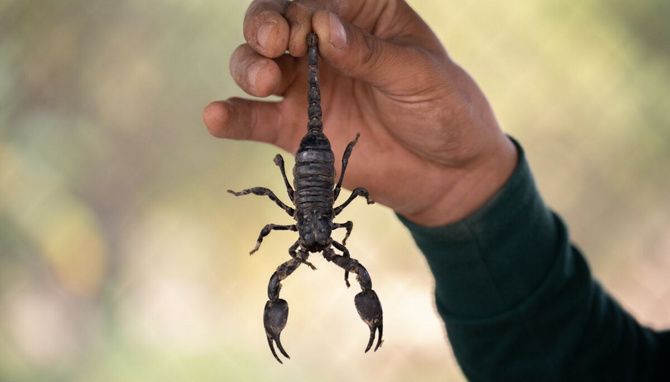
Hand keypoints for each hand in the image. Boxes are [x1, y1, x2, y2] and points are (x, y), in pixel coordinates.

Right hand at [203, 0, 516, 225]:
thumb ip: (368, 52)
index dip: (299, 10)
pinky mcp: (297, 129)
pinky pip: (256, 119)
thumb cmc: (443, 109)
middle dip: (264, 27)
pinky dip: (233, 117)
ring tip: (262, 79)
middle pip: (274, 23)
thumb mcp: (417, 74)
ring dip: (248, 66)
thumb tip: (322, 28)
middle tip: (273, 44)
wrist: (449, 173)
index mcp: (359, 15)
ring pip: (256, 65)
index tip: (305, 31)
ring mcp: (307, 87)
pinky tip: (216, 116)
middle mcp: (324, 45)